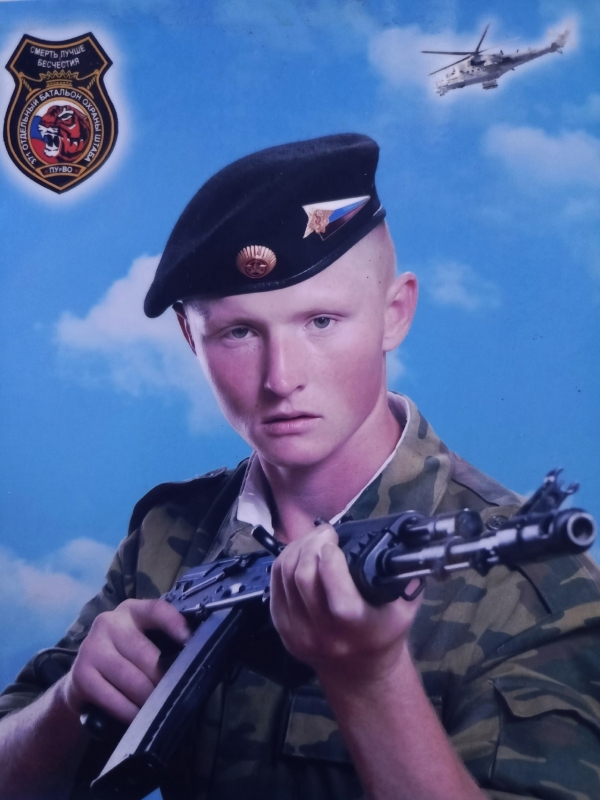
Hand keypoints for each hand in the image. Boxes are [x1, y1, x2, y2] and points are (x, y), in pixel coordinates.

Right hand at [61, 599, 190, 723]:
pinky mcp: (81, 674)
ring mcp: (91, 647)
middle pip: (146, 655)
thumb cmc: (125, 658)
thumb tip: (196, 657)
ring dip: (149, 700)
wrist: (83, 680)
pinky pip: (113, 698)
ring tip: (159, 708)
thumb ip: (164, 642)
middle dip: (164, 679)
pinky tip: (138, 718)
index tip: (189, 640)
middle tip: (175, 694)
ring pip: (132, 680)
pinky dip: (129, 712)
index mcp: (131, 611)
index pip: (155, 610)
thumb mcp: (143, 641)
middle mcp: (108, 622)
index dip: (174, 623)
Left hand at [270, 523, 421, 685]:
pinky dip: (285, 561)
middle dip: (311, 544)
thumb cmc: (383, 635)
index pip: (334, 584)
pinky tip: (299, 552)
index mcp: (356, 625)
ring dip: (297, 548)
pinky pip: (275, 585)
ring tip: (313, 539)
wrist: (359, 674)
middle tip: (325, 533)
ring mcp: (297, 632)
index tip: (336, 539)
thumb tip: (402, 545)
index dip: (330, 554)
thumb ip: (404, 578)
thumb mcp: (403, 610)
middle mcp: (323, 631)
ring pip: (284, 576)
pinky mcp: (282, 628)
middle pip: (303, 575)